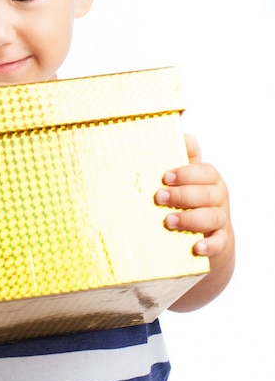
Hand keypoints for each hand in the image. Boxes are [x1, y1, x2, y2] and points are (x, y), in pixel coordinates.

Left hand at [154, 134, 230, 257]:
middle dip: (182, 195)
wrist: (201, 235)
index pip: (205, 172)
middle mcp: (218, 198)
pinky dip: (208, 244)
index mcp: (209, 180)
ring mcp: (220, 220)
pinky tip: (195, 246)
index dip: (186, 173)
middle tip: (159, 197)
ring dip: (189, 218)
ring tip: (168, 221)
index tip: (165, 177)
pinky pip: (219, 242)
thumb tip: (184, 134)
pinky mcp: (220, 241)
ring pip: (212, 217)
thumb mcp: (186, 179)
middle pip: (207, 194)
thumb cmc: (189, 200)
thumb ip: (185, 160)